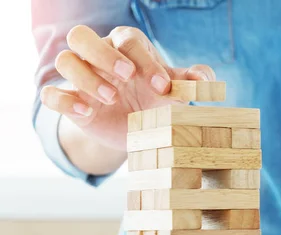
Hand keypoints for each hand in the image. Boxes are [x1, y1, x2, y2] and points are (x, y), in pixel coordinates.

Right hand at [40, 25, 214, 151]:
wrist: (135, 129)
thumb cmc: (155, 101)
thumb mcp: (174, 92)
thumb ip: (191, 82)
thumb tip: (206, 81)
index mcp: (126, 48)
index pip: (128, 41)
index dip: (145, 61)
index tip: (162, 87)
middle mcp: (99, 56)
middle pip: (82, 36)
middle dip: (103, 54)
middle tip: (126, 77)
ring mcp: (81, 78)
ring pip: (65, 60)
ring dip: (85, 78)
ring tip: (111, 97)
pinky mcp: (70, 101)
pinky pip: (51, 93)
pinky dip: (64, 101)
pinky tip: (87, 113)